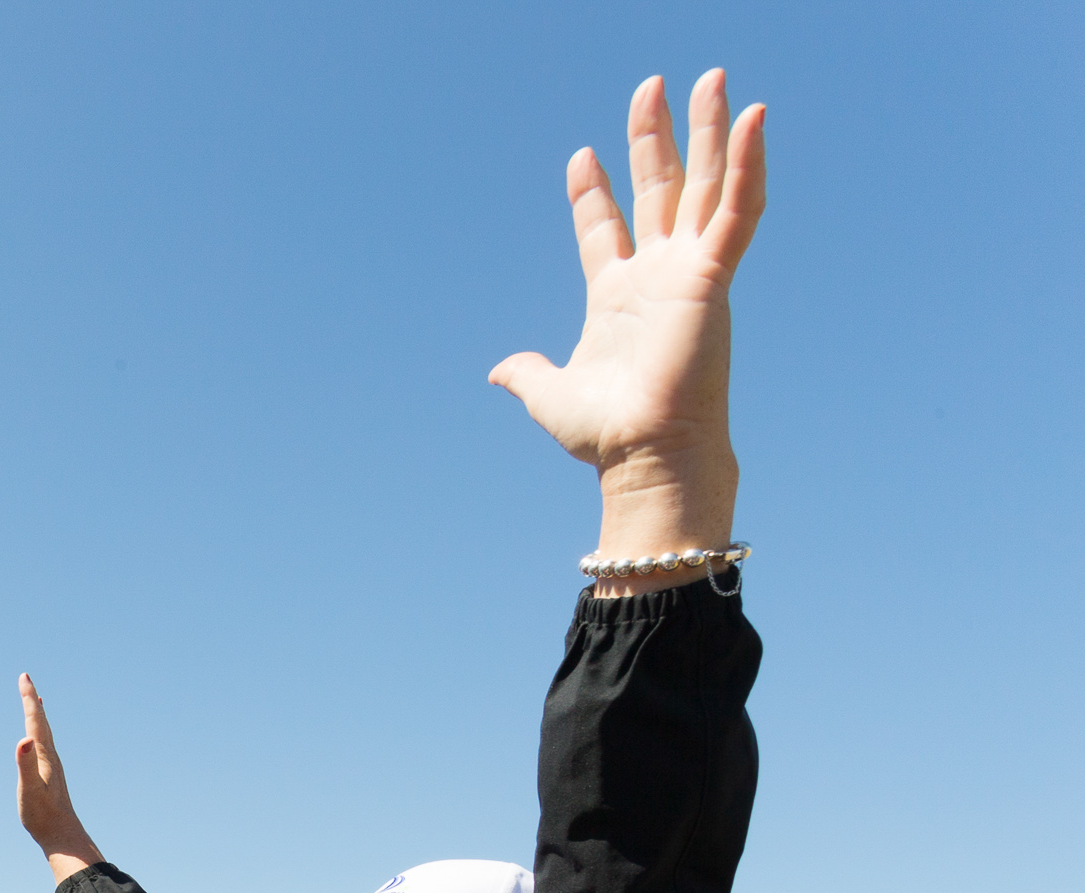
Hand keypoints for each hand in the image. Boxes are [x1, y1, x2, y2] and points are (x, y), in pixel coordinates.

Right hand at [14, 676, 100, 881]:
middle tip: (25, 680)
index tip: (24, 677)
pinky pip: (44, 745)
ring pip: (45, 732)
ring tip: (36, 702)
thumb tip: (24, 740)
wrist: (62, 835)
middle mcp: (51, 756)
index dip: (28, 698)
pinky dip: (40, 733)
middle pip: (41, 721)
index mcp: (45, 755)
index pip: (35, 720)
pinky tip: (38, 740)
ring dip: (38, 715)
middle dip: (31, 699)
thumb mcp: (29, 790)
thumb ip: (26, 764)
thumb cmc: (43, 816)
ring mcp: (52, 766)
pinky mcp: (50, 775)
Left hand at [488, 71, 765, 570]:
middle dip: (656, 137)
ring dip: (710, 130)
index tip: (581, 157)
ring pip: (705, 184)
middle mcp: (658, 276)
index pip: (605, 230)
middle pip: (659, 189)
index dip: (592, 194)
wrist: (645, 454)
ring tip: (711, 76)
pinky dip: (749, 163)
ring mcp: (690, 271)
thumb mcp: (550, 394)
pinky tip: (753, 117)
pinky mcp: (715, 275)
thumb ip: (527, 374)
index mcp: (617, 298)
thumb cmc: (605, 435)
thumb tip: (499, 370)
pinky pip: (739, 208)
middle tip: (652, 85)